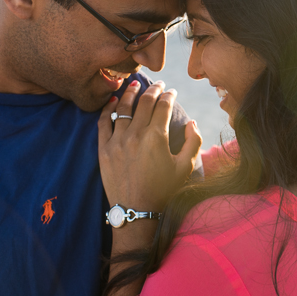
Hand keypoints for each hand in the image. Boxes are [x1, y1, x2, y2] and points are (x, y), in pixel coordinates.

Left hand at [98, 80, 200, 212]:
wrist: (136, 211)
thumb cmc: (164, 190)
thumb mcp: (185, 167)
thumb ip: (194, 141)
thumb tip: (192, 122)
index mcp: (157, 137)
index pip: (163, 106)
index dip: (169, 95)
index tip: (172, 91)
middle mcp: (136, 135)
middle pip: (144, 102)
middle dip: (153, 89)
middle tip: (158, 84)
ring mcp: (117, 141)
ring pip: (123, 108)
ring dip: (130, 93)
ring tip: (135, 84)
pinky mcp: (103, 149)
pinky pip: (103, 122)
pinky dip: (108, 109)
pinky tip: (114, 101)